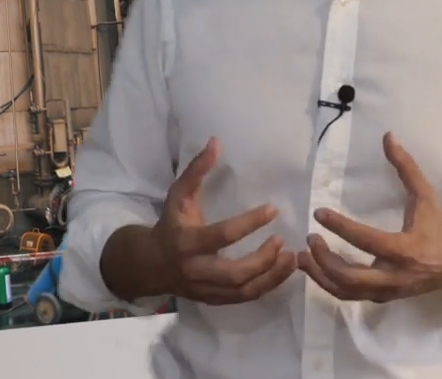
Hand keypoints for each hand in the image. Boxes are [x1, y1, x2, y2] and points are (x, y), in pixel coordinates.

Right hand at [152, 137, 297, 304]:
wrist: (150, 264)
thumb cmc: (169, 224)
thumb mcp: (177, 195)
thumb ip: (196, 171)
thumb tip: (216, 142)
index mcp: (186, 242)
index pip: (221, 235)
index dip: (249, 223)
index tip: (273, 210)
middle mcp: (196, 269)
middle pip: (235, 273)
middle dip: (263, 260)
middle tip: (281, 241)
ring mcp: (206, 289)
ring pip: (244, 291)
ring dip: (272, 276)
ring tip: (291, 258)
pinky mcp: (214, 300)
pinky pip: (245, 298)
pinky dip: (267, 286)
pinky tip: (281, 271)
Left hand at [298, 132, 441, 302]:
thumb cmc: (438, 228)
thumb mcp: (426, 196)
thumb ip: (406, 168)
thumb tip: (387, 137)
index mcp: (407, 250)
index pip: (368, 241)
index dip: (341, 227)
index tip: (318, 213)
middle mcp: (395, 276)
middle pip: (351, 277)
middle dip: (325, 259)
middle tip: (309, 238)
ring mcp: (386, 291)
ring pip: (346, 291)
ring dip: (319, 275)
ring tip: (302, 255)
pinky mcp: (380, 298)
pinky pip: (348, 296)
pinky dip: (327, 284)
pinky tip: (313, 267)